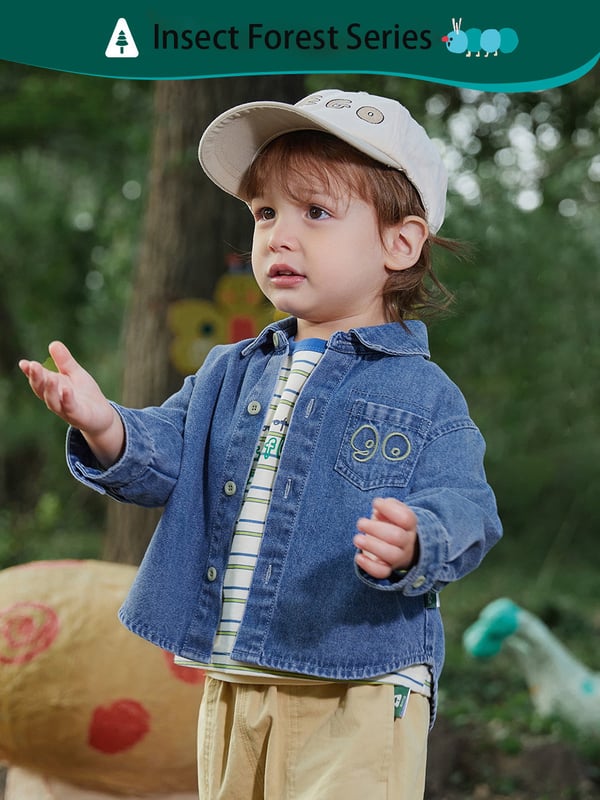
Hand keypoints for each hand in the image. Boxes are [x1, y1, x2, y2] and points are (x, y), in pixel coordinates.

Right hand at [19, 341, 123, 466]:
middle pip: (41, 390)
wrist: (102, 416)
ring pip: (52, 402)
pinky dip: (67, 400)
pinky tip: (66, 390)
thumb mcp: (75, 374)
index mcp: (53, 388)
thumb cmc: (85, 394)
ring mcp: (66, 409)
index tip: (24, 363)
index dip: (30, 372)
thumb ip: (64, 361)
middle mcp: (56, 399)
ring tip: (49, 377)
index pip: (39, 379)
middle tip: (32, 366)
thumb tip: (53, 343)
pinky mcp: (78, 416)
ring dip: (49, 390)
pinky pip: (70, 408)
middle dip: (36, 378)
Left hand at [354, 497, 418, 579]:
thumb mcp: (392, 511)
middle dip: (375, 529)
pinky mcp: (388, 568)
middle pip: (397, 537)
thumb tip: (379, 505)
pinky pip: (382, 572)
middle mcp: (407, 542)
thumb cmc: (390, 524)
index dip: (390, 509)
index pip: (406, 518)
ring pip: (391, 555)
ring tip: (357, 539)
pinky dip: (369, 566)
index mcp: (409, 525)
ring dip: (371, 546)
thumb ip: (387, 506)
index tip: (375, 503)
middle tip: (360, 523)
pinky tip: (359, 557)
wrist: (399, 547)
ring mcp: (399, 557)